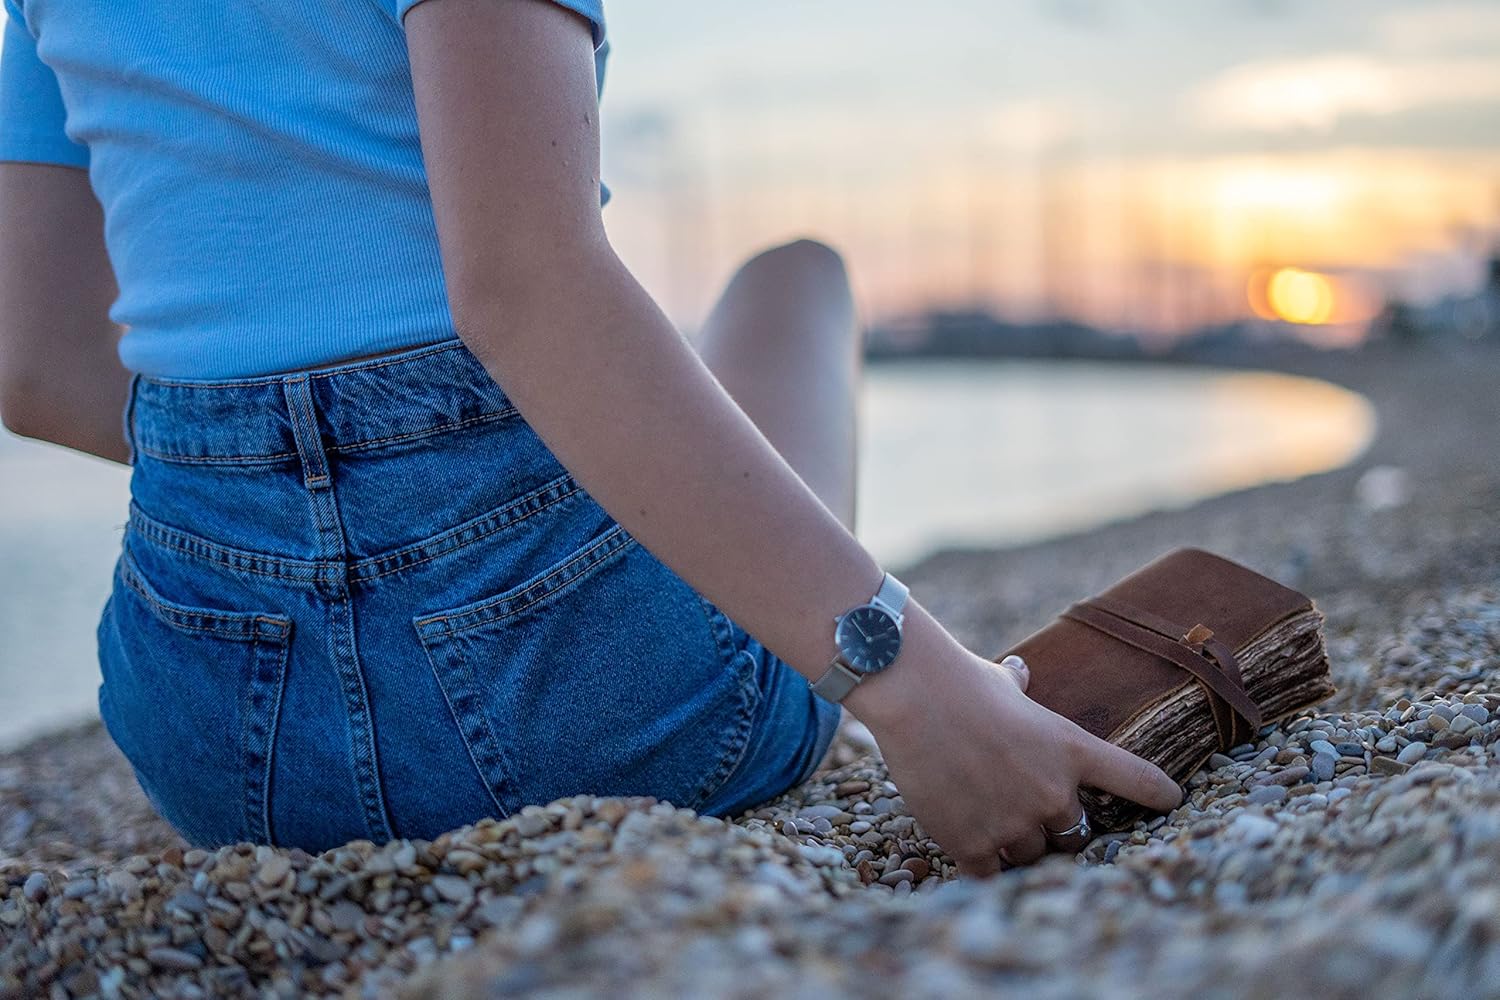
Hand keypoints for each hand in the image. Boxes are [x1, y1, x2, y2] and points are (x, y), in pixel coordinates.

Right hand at [855, 645, 1183, 877]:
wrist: (914, 695)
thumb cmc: (957, 678)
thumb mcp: (1001, 681)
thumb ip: (1019, 688)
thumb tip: (1020, 672)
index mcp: (1070, 749)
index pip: (1133, 778)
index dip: (1157, 794)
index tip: (1172, 800)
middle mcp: (1052, 792)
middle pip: (1074, 835)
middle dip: (1054, 828)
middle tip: (1028, 814)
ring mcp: (1014, 822)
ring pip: (1031, 856)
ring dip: (1016, 845)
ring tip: (987, 823)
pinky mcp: (973, 843)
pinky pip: (990, 874)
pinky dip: (983, 865)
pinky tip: (969, 851)